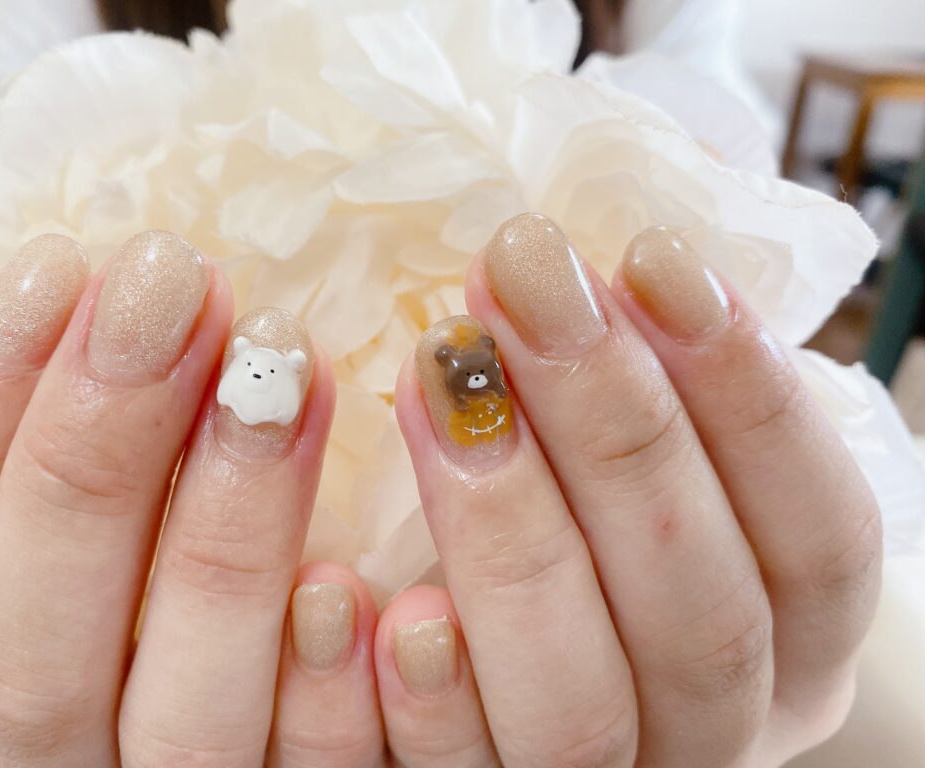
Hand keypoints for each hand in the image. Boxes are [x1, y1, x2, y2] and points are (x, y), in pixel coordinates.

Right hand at [0, 228, 389, 765]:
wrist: (244, 721)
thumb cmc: (122, 577)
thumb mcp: (48, 484)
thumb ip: (9, 368)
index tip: (56, 268)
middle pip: (26, 652)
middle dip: (94, 457)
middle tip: (182, 292)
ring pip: (173, 722)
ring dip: (222, 541)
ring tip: (288, 375)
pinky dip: (322, 699)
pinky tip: (351, 579)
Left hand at [379, 214, 881, 766]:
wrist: (525, 665)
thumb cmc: (606, 517)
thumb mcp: (655, 456)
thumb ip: (650, 389)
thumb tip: (582, 259)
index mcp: (793, 635)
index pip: (815, 531)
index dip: (745, 393)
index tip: (650, 257)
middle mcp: (725, 728)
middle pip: (698, 610)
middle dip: (612, 427)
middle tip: (517, 281)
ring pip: (583, 709)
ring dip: (512, 536)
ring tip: (435, 377)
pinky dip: (424, 701)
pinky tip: (359, 590)